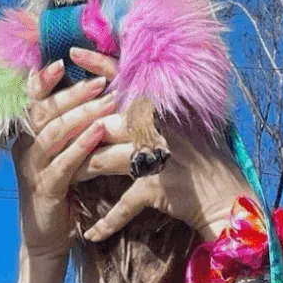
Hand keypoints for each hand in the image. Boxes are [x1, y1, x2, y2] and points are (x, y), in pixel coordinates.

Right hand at [12, 53, 117, 258]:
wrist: (45, 239)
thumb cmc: (58, 192)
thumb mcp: (58, 156)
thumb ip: (65, 130)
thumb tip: (89, 96)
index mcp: (26, 136)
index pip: (31, 101)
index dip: (43, 80)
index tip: (62, 61)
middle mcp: (24, 148)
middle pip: (44, 112)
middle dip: (73, 93)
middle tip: (101, 80)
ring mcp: (32, 168)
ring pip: (54, 133)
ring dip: (82, 114)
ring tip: (108, 101)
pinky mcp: (46, 189)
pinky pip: (64, 163)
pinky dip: (82, 145)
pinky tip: (99, 132)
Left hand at [65, 52, 249, 243]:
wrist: (229, 197)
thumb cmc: (205, 160)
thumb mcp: (184, 125)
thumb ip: (156, 109)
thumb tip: (124, 93)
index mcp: (162, 107)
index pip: (126, 79)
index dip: (98, 64)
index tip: (72, 50)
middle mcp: (157, 126)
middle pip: (101, 123)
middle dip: (75, 134)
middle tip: (53, 140)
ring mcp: (156, 156)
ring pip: (102, 159)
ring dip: (80, 172)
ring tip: (64, 180)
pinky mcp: (156, 187)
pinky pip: (123, 204)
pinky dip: (107, 221)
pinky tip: (91, 233)